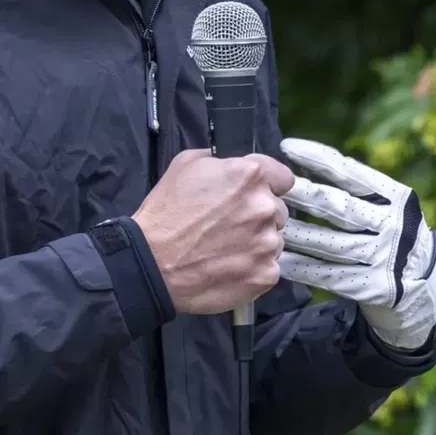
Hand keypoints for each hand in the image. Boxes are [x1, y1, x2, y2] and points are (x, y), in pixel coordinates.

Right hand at [132, 148, 293, 314]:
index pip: (283, 177)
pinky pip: (269, 267)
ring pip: (274, 239)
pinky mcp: (265, 274)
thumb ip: (218, 160)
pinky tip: (229, 267)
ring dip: (258, 241)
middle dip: (259, 214)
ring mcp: (268, 243)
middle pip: (278, 209)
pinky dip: (253, 267)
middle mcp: (265, 207)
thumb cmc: (166, 212)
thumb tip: (231, 165)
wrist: (152, 263)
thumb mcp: (185, 165)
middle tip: (231, 224)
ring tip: (227, 248)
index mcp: (250, 176)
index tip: (253, 194)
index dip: (269, 184)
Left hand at [276, 137, 435, 350]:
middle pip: (339, 207)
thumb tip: (306, 164)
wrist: (425, 286)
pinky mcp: (374, 287)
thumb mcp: (389, 206)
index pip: (351, 172)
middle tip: (272, 187)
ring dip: (298, 234)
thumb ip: (357, 190)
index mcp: (397, 196)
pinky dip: (305, 267)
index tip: (288, 147)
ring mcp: (384, 257)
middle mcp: (393, 225)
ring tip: (270, 225)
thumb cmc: (394, 235)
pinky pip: (331, 275)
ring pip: (331, 243)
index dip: (318, 158)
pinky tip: (283, 260)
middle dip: (302, 195)